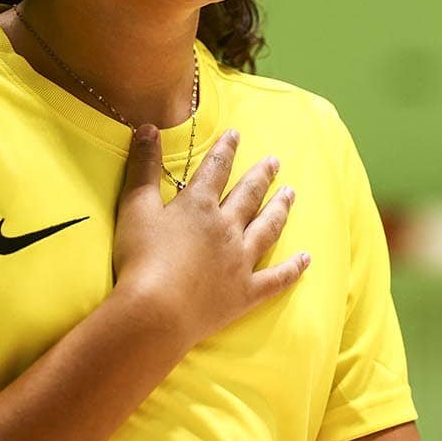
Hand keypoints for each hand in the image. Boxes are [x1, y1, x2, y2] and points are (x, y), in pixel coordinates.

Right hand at [113, 126, 309, 348]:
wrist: (156, 312)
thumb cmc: (141, 259)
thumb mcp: (135, 207)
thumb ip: (143, 167)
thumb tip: (147, 127)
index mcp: (199, 206)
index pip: (216, 169)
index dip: (226, 150)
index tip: (236, 135)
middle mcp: (226, 228)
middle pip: (248, 195)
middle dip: (262, 176)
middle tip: (275, 162)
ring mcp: (240, 261)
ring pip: (267, 229)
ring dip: (280, 209)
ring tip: (291, 194)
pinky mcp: (245, 293)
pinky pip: (276, 279)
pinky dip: (293, 269)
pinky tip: (306, 259)